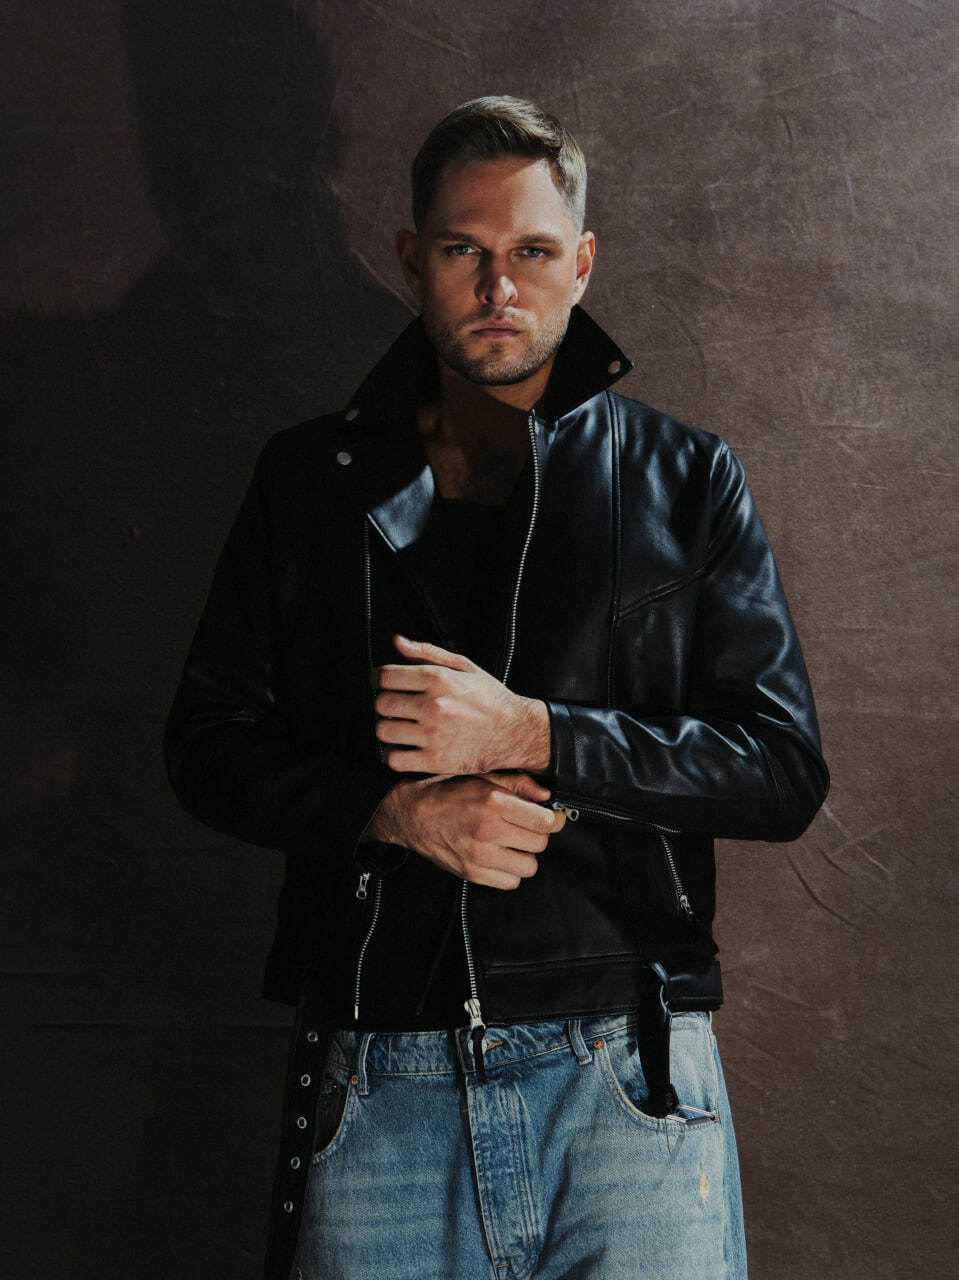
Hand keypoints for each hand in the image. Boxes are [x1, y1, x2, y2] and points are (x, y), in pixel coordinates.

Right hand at [364, 770, 566, 889]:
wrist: (411, 813)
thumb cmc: (447, 791)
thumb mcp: (483, 776)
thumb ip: (519, 784)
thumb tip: (547, 798)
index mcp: (493, 802)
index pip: (545, 822)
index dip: (552, 819)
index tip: (549, 817)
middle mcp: (487, 831)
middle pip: (540, 844)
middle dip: (538, 835)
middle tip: (527, 827)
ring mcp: (479, 856)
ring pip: (528, 867)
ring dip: (525, 855)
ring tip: (512, 843)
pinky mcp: (471, 873)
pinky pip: (510, 882)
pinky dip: (509, 872)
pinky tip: (500, 856)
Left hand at [371, 634, 550, 775]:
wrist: (516, 732)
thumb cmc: (491, 699)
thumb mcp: (464, 666)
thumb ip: (428, 652)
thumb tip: (398, 641)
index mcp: (438, 679)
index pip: (386, 676)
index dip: (378, 679)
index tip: (381, 683)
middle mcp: (433, 706)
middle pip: (381, 704)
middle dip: (384, 704)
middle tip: (395, 706)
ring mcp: (433, 735)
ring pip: (383, 731)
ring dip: (388, 729)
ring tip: (400, 726)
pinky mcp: (435, 761)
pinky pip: (394, 759)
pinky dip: (393, 754)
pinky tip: (405, 747)